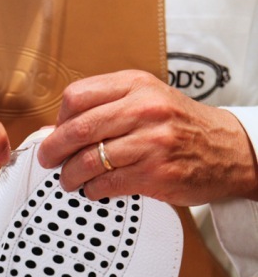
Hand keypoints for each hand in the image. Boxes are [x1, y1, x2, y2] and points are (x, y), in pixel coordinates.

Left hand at [37, 70, 257, 205]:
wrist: (229, 149)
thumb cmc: (183, 125)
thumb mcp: (148, 99)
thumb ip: (107, 108)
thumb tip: (57, 130)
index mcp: (137, 85)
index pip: (77, 97)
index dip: (58, 118)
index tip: (55, 132)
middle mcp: (144, 110)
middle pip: (78, 129)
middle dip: (54, 149)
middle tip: (48, 159)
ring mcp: (152, 142)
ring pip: (90, 160)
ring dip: (70, 175)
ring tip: (69, 180)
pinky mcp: (156, 173)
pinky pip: (108, 184)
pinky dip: (93, 190)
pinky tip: (94, 189)